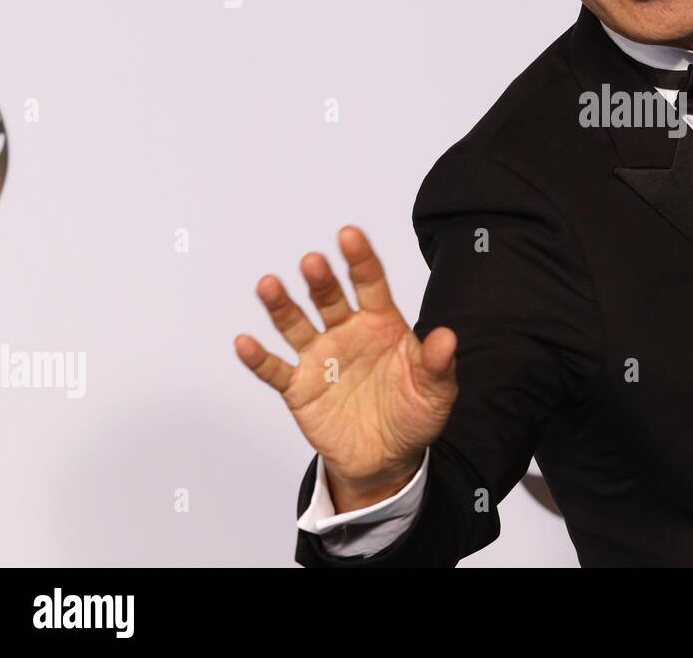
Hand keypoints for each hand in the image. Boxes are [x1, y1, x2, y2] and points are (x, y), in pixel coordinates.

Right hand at [234, 225, 458, 503]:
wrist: (388, 457)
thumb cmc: (413, 414)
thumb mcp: (435, 391)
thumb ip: (438, 363)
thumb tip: (447, 337)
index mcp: (382, 324)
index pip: (371, 284)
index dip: (360, 259)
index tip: (349, 235)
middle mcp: (347, 332)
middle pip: (329, 298)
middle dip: (320, 280)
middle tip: (312, 262)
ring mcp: (320, 357)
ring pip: (296, 324)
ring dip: (281, 306)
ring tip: (269, 286)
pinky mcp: (299, 387)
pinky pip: (275, 370)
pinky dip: (259, 358)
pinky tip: (245, 343)